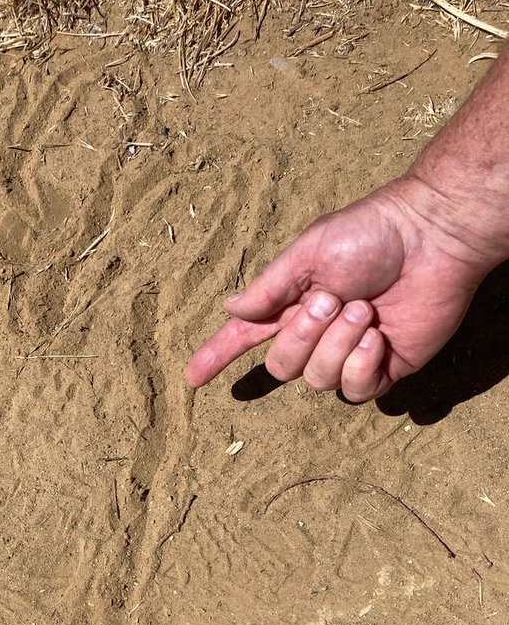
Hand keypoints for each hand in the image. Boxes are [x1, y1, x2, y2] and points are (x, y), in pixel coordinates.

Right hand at [187, 177, 495, 401]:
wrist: (432, 238)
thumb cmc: (372, 234)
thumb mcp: (309, 252)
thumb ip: (269, 288)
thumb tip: (232, 309)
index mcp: (292, 303)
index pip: (245, 337)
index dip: (217, 356)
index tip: (192, 377)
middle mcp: (316, 334)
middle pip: (282, 366)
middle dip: (303, 337)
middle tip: (334, 299)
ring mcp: (349, 354)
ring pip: (317, 380)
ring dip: (337, 345)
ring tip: (364, 311)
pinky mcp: (383, 369)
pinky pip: (355, 391)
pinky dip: (362, 364)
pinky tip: (378, 337)